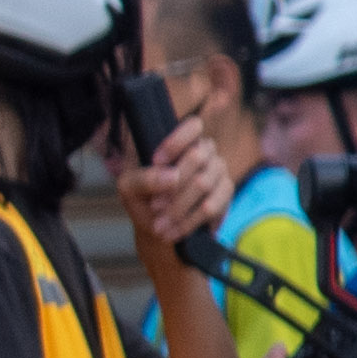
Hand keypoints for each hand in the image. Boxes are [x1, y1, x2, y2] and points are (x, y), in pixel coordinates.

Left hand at [117, 111, 234, 257]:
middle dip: (173, 185)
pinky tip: (173, 232)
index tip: (156, 160)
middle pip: (197, 157)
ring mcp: (219, 171)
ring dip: (178, 208)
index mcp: (181, 141)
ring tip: (159, 226)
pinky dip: (189, 222)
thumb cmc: (142, 198)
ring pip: (204, 184)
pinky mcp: (226, 195)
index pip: (193, 125)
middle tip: (154, 207)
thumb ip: (144, 179)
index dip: (176, 141)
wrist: (157, 225)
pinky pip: (213, 206)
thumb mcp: (129, 188)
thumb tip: (171, 177)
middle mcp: (205, 151)